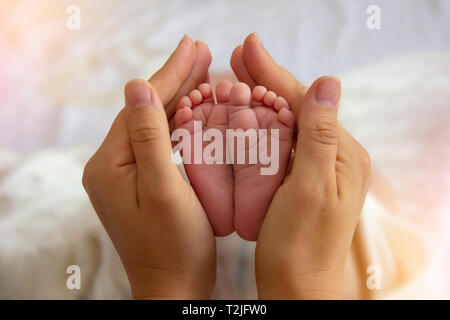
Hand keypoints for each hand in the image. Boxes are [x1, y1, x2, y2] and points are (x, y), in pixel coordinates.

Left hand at [82, 36, 215, 298]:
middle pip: (146, 111)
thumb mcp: (164, 189)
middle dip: (175, 80)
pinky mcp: (141, 181)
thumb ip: (149, 136)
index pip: (141, 107)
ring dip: (179, 97)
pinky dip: (180, 121)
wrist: (174, 288)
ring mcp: (125, 174)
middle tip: (201, 50)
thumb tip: (137, 85)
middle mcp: (110, 165)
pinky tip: (196, 107)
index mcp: (109, 165)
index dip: (168, 75)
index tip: (193, 47)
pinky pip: (160, 142)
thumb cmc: (174, 247)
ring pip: (154, 124)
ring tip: (203, 71)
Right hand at [232, 34, 370, 298]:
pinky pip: (280, 143)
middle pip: (295, 107)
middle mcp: (334, 157)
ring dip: (260, 97)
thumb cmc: (301, 245)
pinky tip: (243, 112)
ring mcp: (317, 169)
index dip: (273, 74)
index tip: (247, 48)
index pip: (304, 102)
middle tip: (239, 53)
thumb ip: (321, 135)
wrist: (296, 288)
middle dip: (265, 79)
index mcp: (343, 155)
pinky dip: (259, 123)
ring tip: (237, 75)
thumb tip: (328, 82)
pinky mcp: (300, 181)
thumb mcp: (312, 188)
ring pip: (285, 123)